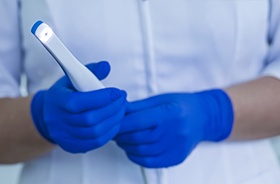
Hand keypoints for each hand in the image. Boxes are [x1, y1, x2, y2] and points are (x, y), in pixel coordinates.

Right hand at [31, 61, 126, 152]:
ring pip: (95, 132)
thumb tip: (106, 66)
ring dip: (114, 121)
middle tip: (122, 100)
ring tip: (121, 110)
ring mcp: (64, 136)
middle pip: (90, 119)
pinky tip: (115, 122)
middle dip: (112, 109)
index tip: (117, 92)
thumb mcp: (73, 78)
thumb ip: (91, 71)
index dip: (102, 98)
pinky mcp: (72, 146)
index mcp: (57, 101)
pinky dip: (109, 132)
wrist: (49, 115)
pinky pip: (95, 142)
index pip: (79, 102)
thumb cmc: (65, 94)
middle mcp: (58, 121)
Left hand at [114, 89, 233, 167]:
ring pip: (141, 151)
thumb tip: (118, 110)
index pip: (137, 122)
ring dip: (126, 146)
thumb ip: (138, 107)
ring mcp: (175, 147)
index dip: (120, 124)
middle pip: (137, 138)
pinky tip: (133, 149)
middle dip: (120, 135)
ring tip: (123, 139)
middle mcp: (173, 132)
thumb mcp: (160, 99)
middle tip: (114, 130)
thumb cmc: (181, 105)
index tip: (112, 122)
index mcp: (168, 113)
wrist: (202, 117)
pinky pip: (149, 162)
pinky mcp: (175, 158)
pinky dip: (136, 156)